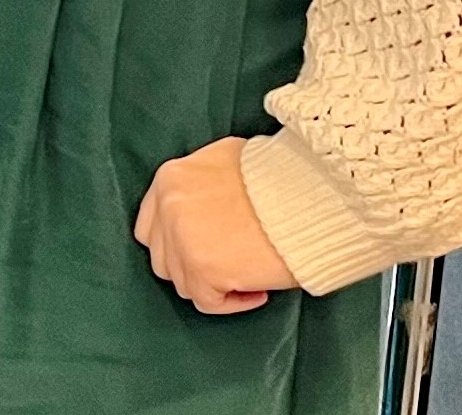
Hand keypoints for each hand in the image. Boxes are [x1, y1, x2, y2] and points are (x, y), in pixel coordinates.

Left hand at [134, 136, 299, 314]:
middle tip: (228, 265)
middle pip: (163, 258)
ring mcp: (182, 239)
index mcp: (171, 179)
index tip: (203, 249)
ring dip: (214, 285)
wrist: (311, 196)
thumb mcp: (230, 158)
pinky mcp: (203, 269)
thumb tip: (206, 202)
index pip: (150, 226)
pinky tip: (258, 290)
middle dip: (193, 267)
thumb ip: (205, 181)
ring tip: (249, 275)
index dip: (175, 244)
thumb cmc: (282, 177)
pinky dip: (232, 302)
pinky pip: (207, 302)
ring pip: (184, 282)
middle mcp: (168, 207)